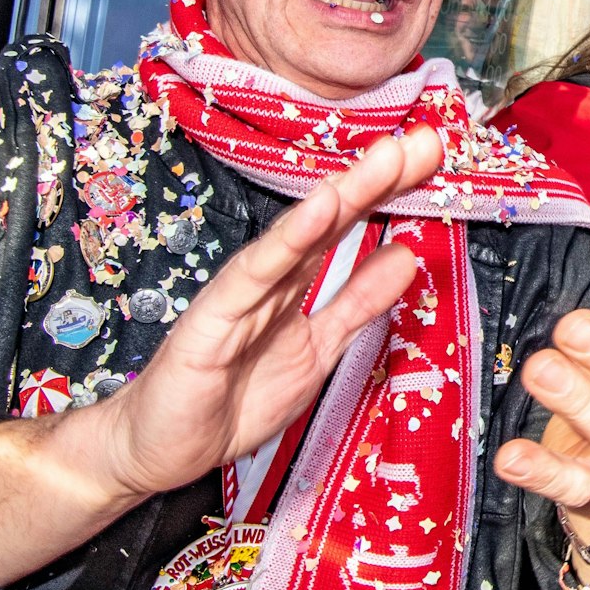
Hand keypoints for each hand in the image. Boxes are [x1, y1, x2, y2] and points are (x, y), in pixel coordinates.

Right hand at [91, 126, 445, 498]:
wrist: (156, 448)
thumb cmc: (229, 399)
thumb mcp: (316, 351)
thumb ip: (357, 305)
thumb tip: (404, 258)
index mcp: (296, 285)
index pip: (350, 229)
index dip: (392, 194)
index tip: (433, 158)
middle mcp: (270, 278)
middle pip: (331, 220)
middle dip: (379, 179)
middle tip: (426, 141)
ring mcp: (240, 295)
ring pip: (299, 237)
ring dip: (344, 195)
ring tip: (386, 159)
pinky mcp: (212, 322)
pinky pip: (254, 277)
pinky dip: (288, 241)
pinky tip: (320, 209)